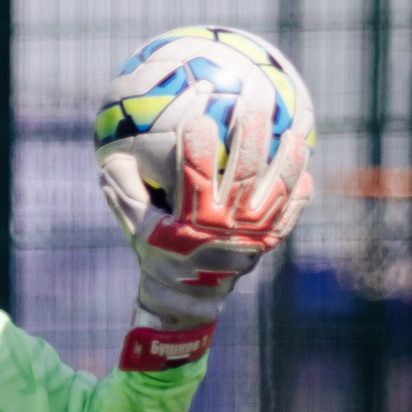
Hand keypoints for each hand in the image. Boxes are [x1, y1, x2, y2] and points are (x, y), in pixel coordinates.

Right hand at [100, 103, 310, 365]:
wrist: (187, 300)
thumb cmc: (159, 255)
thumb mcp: (136, 229)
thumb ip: (126, 196)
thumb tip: (107, 164)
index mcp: (189, 220)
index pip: (193, 175)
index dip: (196, 146)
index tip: (199, 118)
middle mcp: (224, 226)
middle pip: (243, 174)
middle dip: (250, 140)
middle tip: (253, 112)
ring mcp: (252, 235)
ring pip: (276, 189)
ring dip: (288, 159)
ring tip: (294, 133)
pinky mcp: (269, 242)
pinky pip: (291, 213)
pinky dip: (299, 193)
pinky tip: (304, 170)